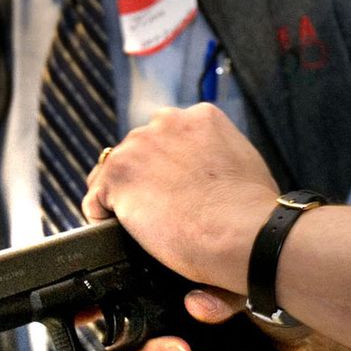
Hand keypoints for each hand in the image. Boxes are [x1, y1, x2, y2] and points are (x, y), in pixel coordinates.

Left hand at [84, 104, 277, 290]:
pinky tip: (122, 233)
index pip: (167, 137)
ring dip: (121, 196)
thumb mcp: (245, 166)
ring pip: (111, 172)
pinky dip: (103, 217)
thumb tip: (208, 183)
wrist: (245, 232)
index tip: (175, 191)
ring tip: (141, 226)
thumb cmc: (255, 212)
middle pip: (137, 150)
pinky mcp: (118, 176)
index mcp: (201, 117)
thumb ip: (220, 161)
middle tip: (160, 212)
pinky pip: (95, 200)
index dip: (166, 167)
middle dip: (143, 178)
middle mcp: (166, 122)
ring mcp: (139, 146)